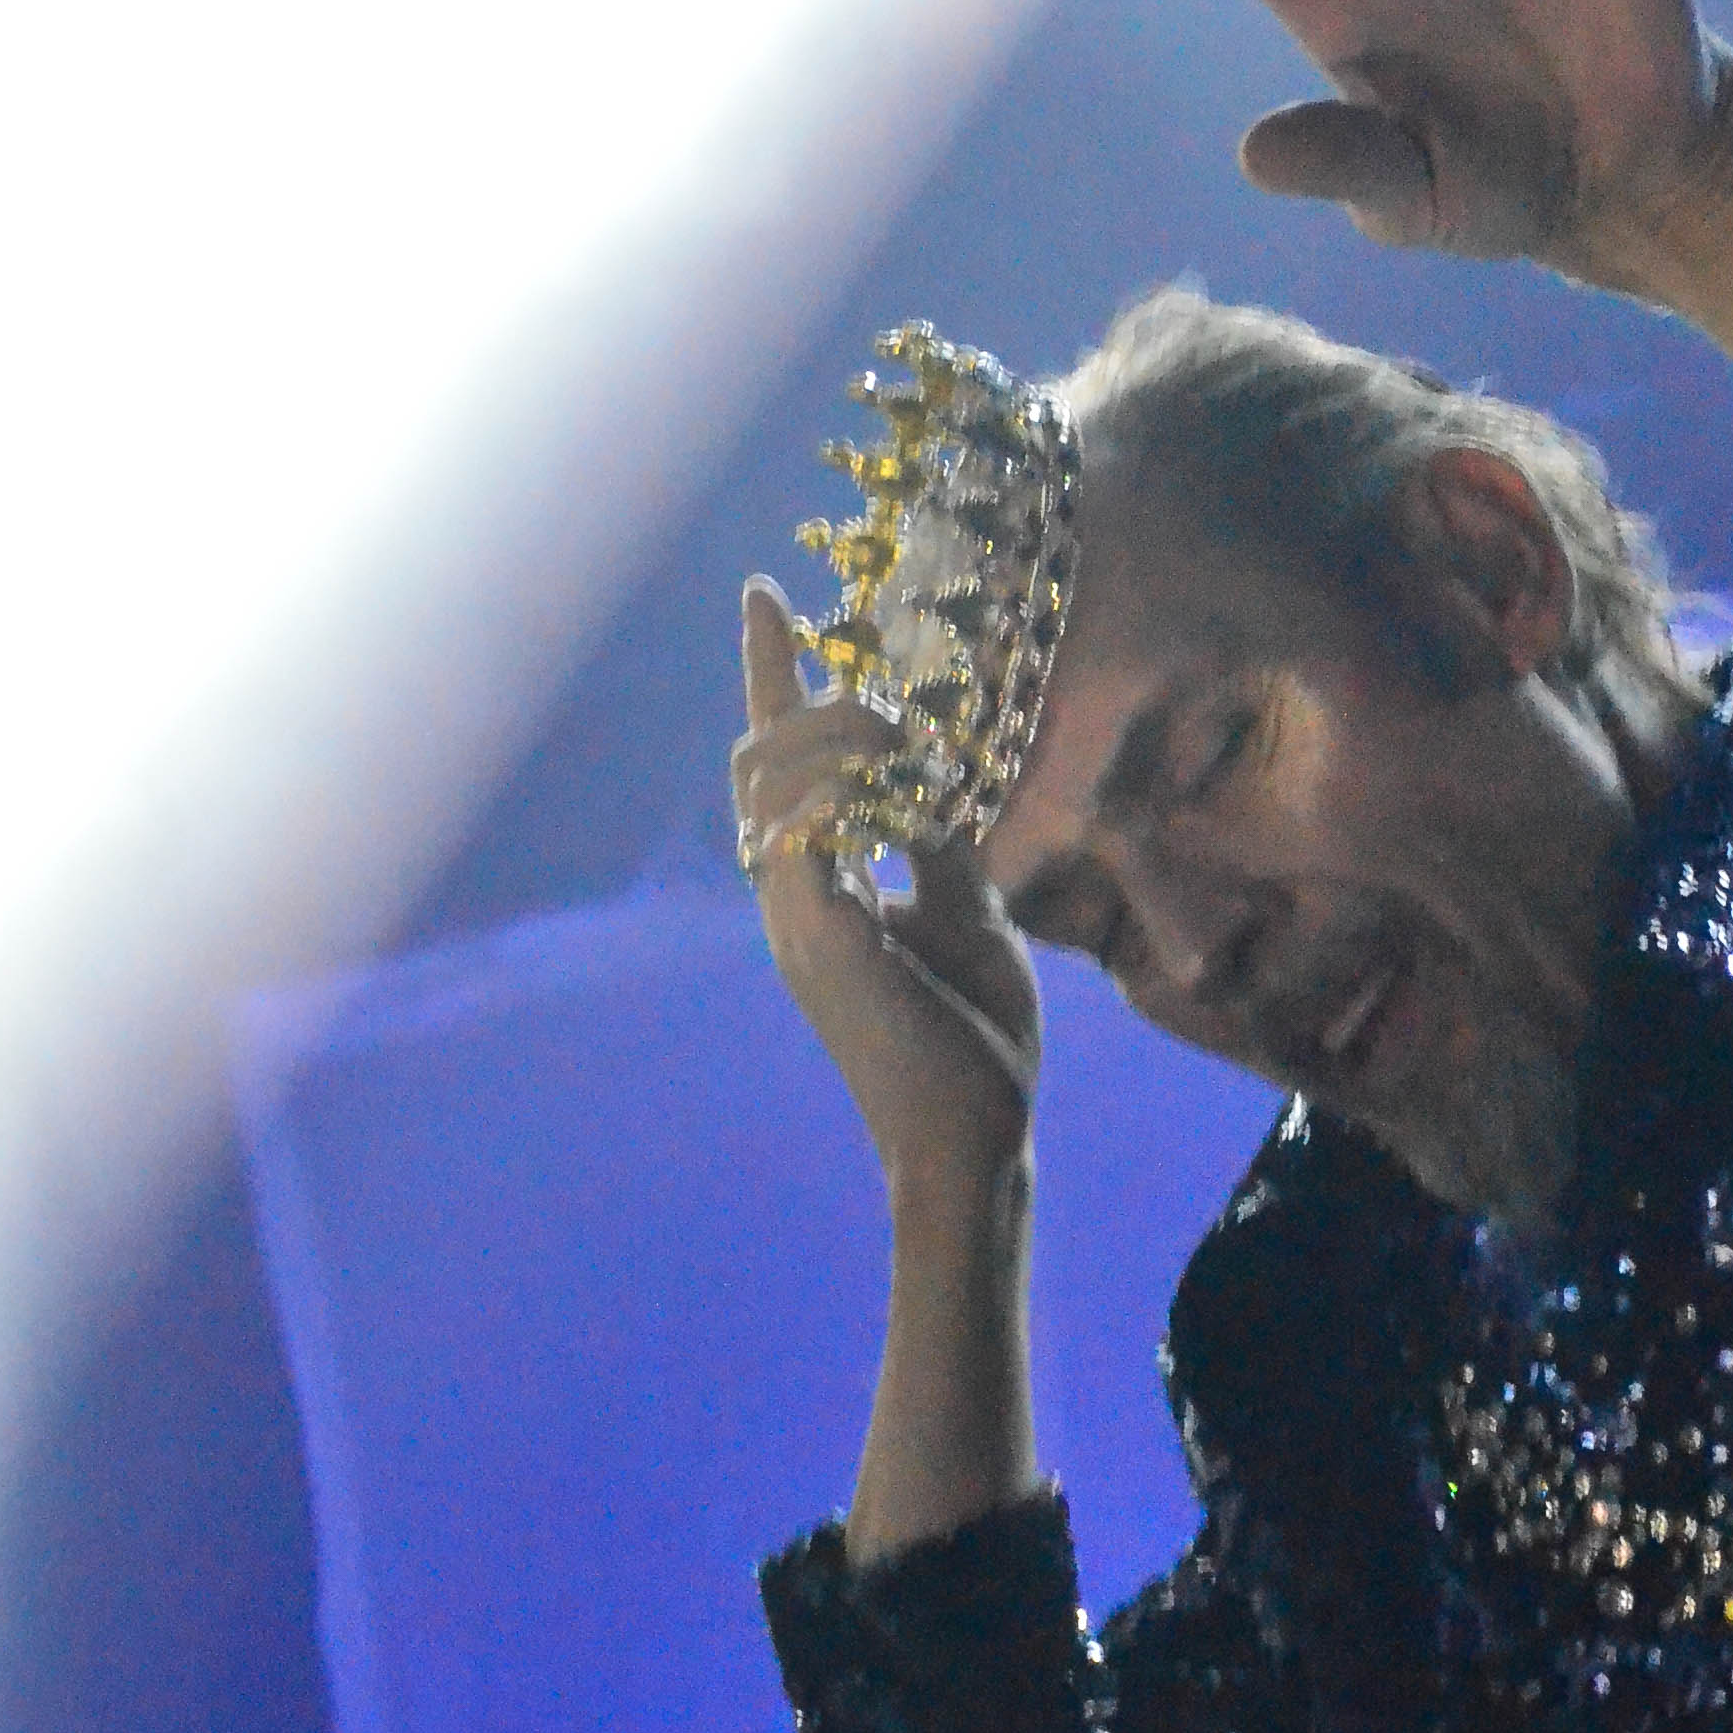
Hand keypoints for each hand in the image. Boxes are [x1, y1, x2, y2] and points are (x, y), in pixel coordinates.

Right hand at [732, 580, 1040, 1218]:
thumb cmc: (974, 1040)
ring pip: (770, 782)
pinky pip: (801, 832)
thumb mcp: (969, 915)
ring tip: (904, 738)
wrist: (973, 1136)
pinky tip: (900, 782)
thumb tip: (935, 780)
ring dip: (836, 736)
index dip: (771, 674)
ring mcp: (796, 917)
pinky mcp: (816, 939)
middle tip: (881, 688)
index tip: (765, 595)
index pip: (781, 765)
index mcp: (824, 888)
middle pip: (758, 758)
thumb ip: (940, 847)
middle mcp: (794, 896)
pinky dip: (841, 787)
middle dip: (806, 695)